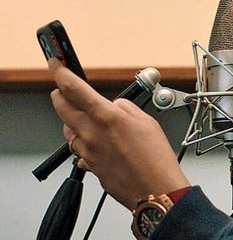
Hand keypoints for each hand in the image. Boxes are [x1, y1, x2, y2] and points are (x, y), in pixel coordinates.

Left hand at [47, 58, 189, 208]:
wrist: (154, 190)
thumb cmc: (156, 158)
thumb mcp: (147, 121)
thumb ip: (125, 108)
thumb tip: (114, 106)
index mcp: (106, 116)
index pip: (74, 88)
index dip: (60, 72)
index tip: (55, 64)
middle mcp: (91, 133)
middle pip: (61, 106)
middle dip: (60, 94)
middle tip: (66, 89)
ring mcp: (86, 151)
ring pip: (67, 128)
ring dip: (72, 119)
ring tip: (90, 119)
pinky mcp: (88, 165)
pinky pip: (78, 148)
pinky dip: (84, 141)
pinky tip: (99, 143)